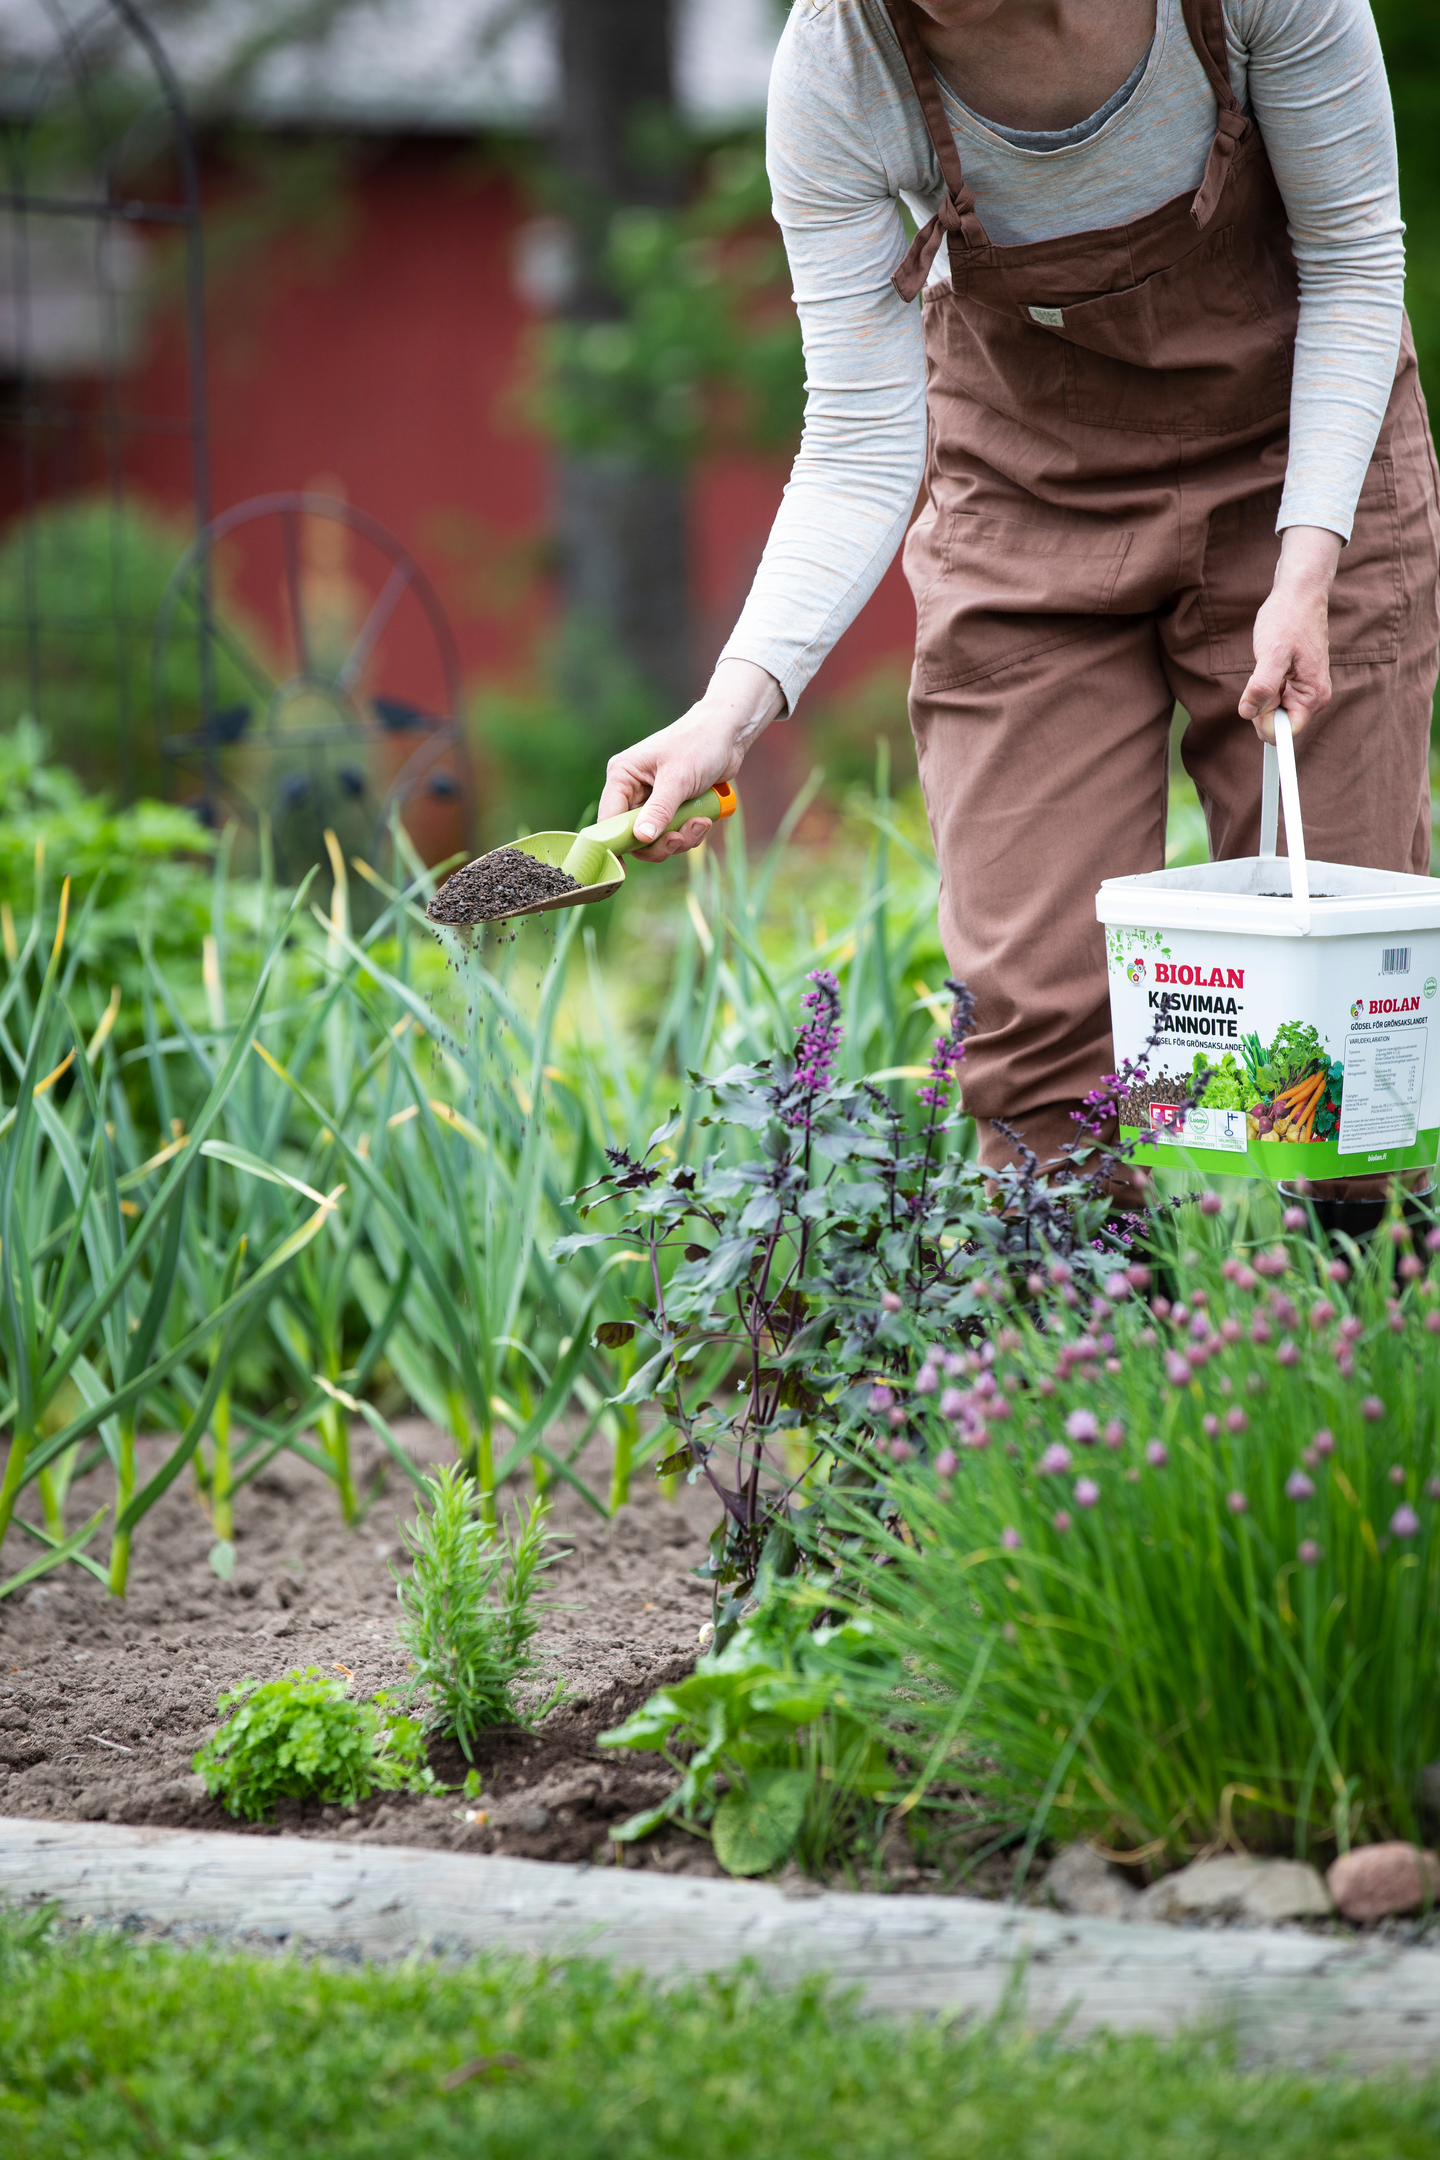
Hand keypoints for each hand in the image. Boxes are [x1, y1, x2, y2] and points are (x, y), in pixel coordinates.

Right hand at [598, 659, 785, 861]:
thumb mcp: (678, 778)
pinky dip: (689, 832)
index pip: (609, 819)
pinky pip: (674, 833)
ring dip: (680, 838)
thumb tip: (641, 838)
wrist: (728, 734)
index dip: (615, 844)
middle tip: (679, 838)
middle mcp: (633, 790)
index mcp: (623, 776)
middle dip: (659, 843)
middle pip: (634, 836)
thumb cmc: (699, 744)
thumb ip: (659, 809)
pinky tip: (705, 818)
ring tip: (700, 822)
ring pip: (656, 839)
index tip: (623, 868)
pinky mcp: (672, 807)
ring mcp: (653, 800)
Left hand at [1238, 524, 1342, 742]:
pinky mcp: (1297, 682)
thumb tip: (1248, 713)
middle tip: (1265, 671)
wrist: (1298, 593)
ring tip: (1270, 663)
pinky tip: (1272, 662)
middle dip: (1262, 703)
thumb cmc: (1287, 619)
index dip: (1263, 721)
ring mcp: (1306, 690)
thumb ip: (1261, 687)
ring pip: (1273, 709)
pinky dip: (1265, 683)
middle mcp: (1314, 697)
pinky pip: (1274, 695)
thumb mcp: (1271, 653)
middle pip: (1277, 723)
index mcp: (1313, 696)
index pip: (1284, 733)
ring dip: (1262, 691)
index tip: (1256, 700)